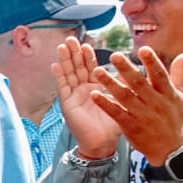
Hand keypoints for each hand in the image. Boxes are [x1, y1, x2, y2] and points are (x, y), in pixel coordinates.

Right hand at [52, 38, 123, 159]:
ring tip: (62, 46)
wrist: (103, 143)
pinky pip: (63, 87)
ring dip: (65, 60)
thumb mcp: (120, 101)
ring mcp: (74, 96)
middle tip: (70, 38)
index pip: (91, 68)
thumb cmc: (113, 126)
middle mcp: (83, 90)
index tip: (87, 43)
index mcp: (96, 88)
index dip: (88, 56)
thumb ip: (120, 87)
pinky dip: (59, 76)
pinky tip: (56, 64)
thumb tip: (126, 72)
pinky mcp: (67, 104)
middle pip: (77, 67)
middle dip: (74, 53)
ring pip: (69, 74)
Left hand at [89, 46, 182, 165]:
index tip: (143, 49)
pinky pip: (116, 113)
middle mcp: (154, 103)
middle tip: (114, 55)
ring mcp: (141, 115)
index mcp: (168, 94)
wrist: (172, 149)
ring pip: (124, 97)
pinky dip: (105, 104)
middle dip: (126, 69)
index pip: (160, 76)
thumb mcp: (182, 97)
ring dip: (110, 83)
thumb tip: (182, 55)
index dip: (152, 62)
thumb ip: (180, 75)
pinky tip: (94, 95)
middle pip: (139, 83)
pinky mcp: (130, 126)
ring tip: (96, 71)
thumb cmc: (176, 119)